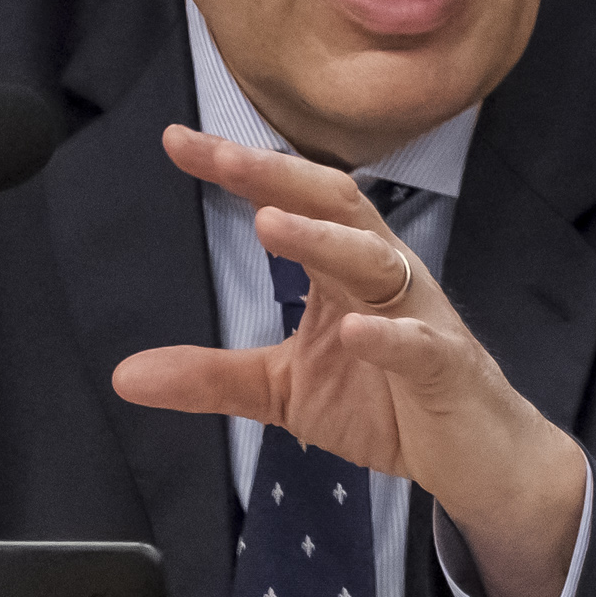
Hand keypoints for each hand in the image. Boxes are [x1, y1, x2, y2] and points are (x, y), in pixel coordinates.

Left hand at [109, 126, 591, 596]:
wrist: (473, 454)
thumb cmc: (386, 403)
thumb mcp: (284, 389)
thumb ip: (212, 376)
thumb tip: (123, 374)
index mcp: (344, 271)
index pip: (291, 201)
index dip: (241, 169)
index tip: (178, 142)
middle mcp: (384, 276)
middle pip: (336, 206)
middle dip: (278, 176)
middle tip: (221, 156)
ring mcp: (419, 316)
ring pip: (376, 260)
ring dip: (323, 240)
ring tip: (270, 223)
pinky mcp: (445, 367)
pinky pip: (419, 344)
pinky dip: (388, 335)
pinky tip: (354, 329)